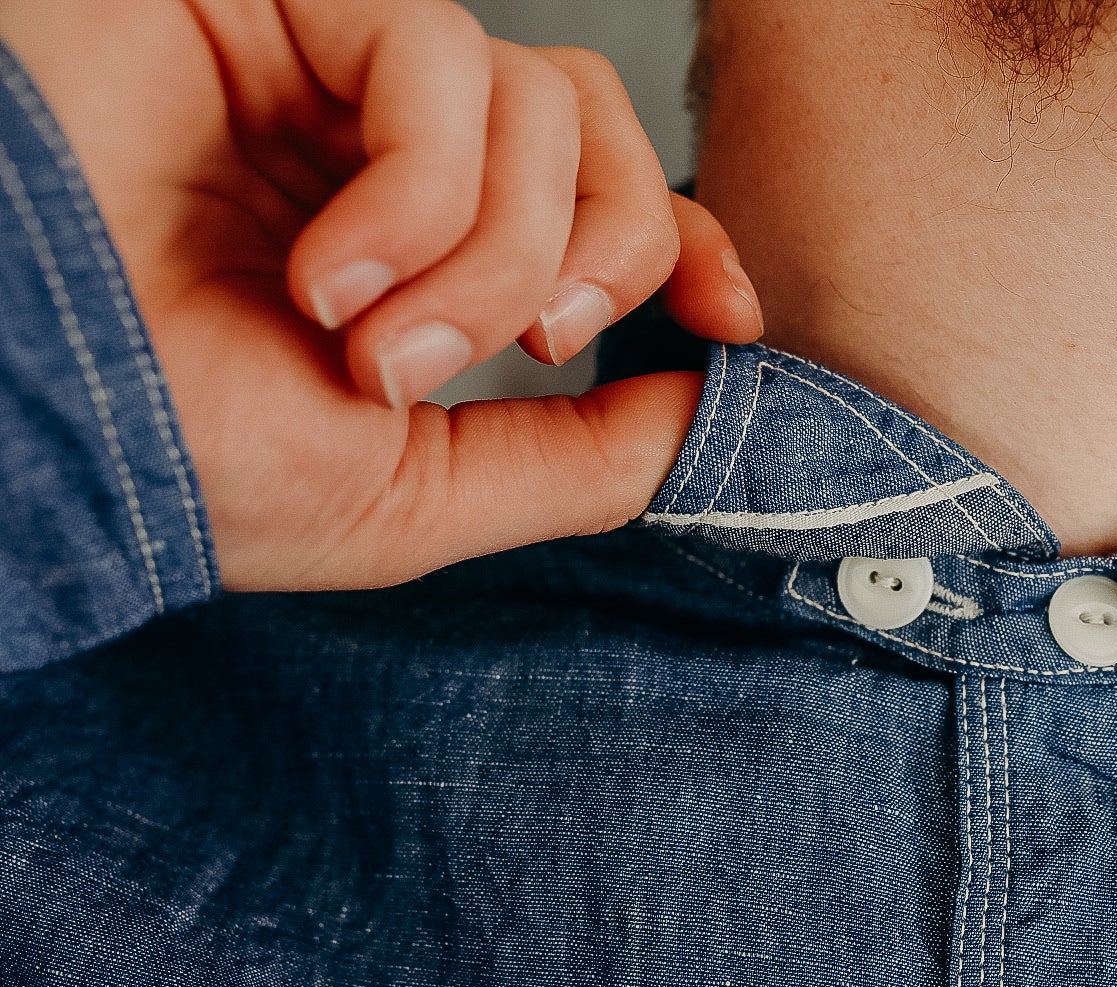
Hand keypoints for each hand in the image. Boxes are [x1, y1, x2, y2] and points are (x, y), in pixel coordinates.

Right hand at [0, 0, 762, 590]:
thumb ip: (578, 456)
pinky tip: (333, 270)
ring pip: (537, 98)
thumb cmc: (187, 464)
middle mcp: (382, 152)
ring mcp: (325, 75)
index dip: (683, 239)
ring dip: (489, 252)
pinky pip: (435, 55)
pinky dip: (419, 190)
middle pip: (597, 125)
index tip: (730, 318)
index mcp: (422, 250)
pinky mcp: (269, 5)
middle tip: (528, 348)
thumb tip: (714, 416)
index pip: (600, 196)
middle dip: (607, 253)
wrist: (30, 424)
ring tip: (375, 338)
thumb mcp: (418, 493)